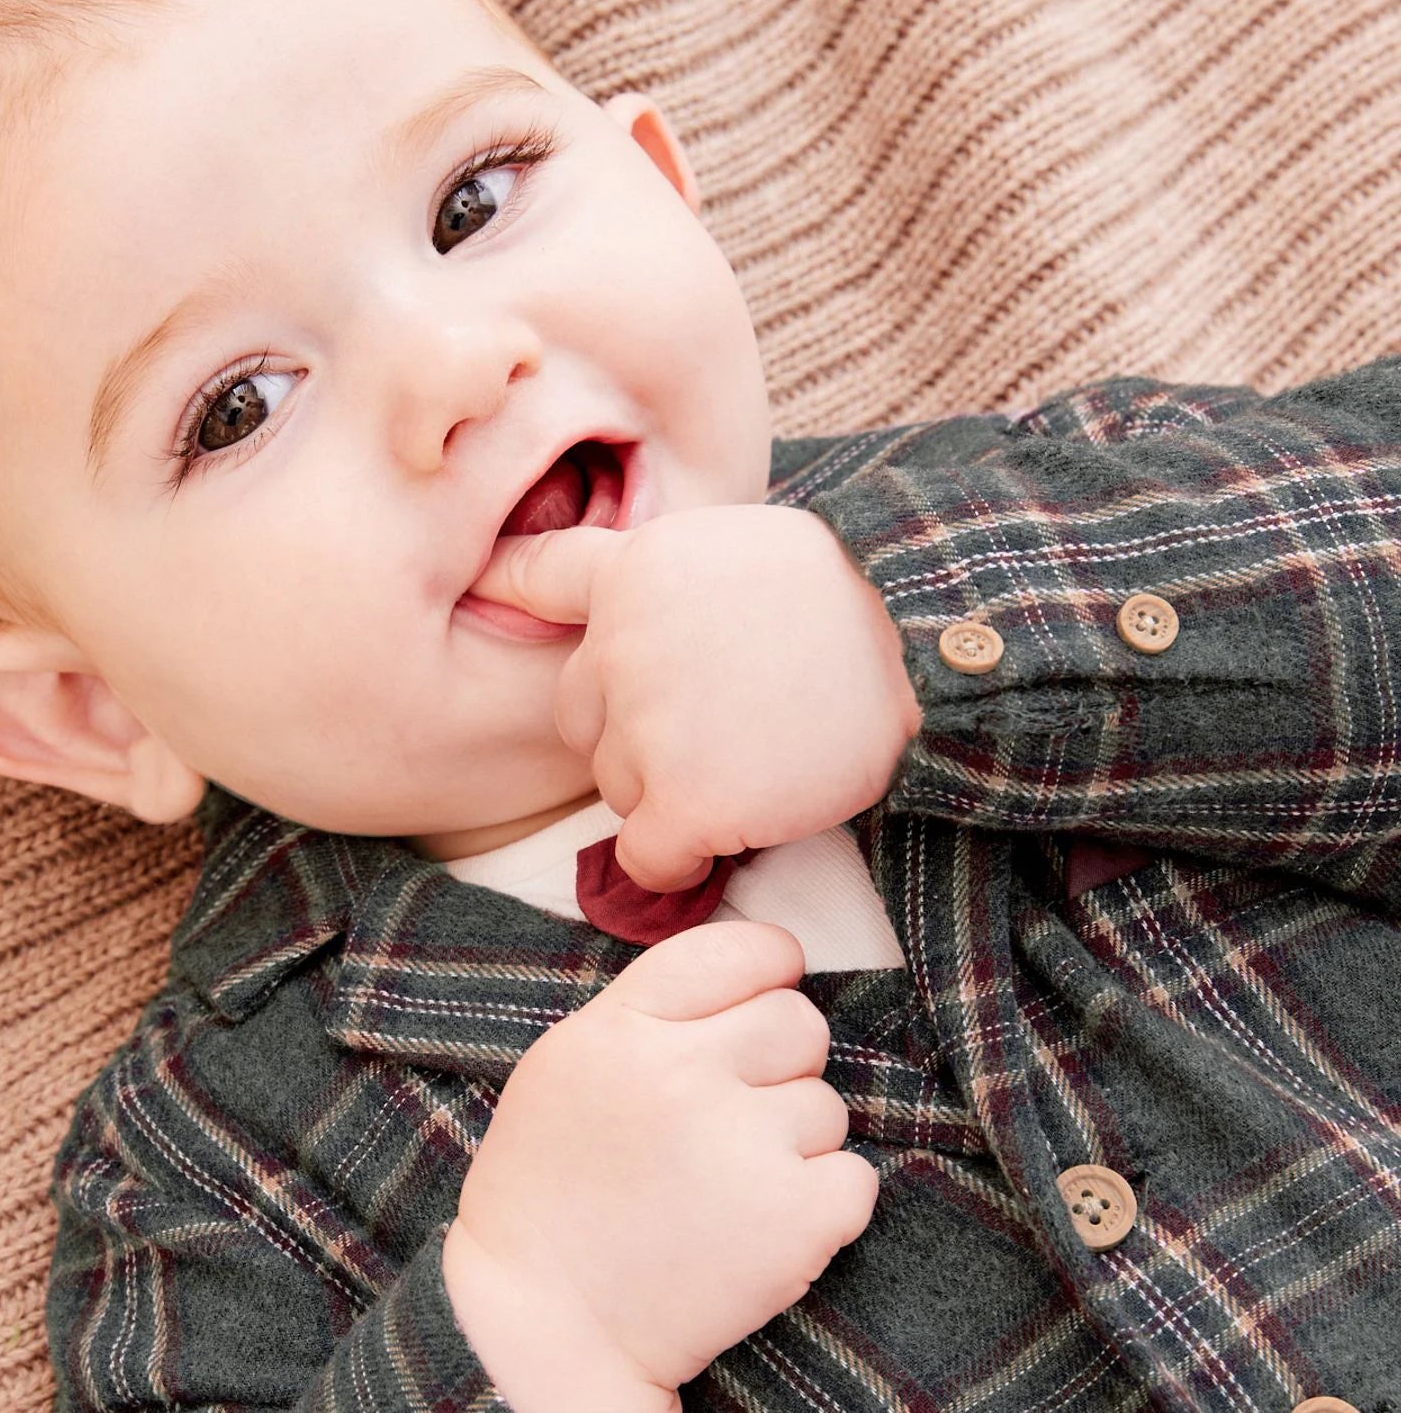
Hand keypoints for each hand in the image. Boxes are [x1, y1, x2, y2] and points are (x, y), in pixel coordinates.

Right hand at [443, 921, 879, 1412]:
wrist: (549, 1337)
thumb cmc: (552, 1202)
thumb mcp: (567, 1074)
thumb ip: (651, 1016)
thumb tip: (762, 973)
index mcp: (620, 1031)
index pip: (740, 951)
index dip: (767, 974)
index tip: (759, 1011)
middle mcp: (682, 1075)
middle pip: (798, 1024)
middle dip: (778, 1071)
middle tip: (722, 1132)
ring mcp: (743, 1145)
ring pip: (828, 1107)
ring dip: (792, 1149)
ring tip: (719, 1198)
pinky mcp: (795, 1219)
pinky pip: (855, 1179)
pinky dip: (823, 1210)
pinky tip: (758, 1235)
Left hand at [475, 503, 921, 890]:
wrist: (928, 649)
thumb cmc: (862, 609)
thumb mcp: (751, 553)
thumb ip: (675, 588)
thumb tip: (633, 642)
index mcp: (638, 569)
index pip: (547, 576)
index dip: (511, 584)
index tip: (484, 586)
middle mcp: (621, 642)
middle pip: (584, 719)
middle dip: (635, 734)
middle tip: (727, 726)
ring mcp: (647, 724)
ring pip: (617, 790)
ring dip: (669, 792)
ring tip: (756, 758)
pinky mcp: (683, 799)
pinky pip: (648, 859)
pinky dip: (684, 860)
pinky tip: (739, 826)